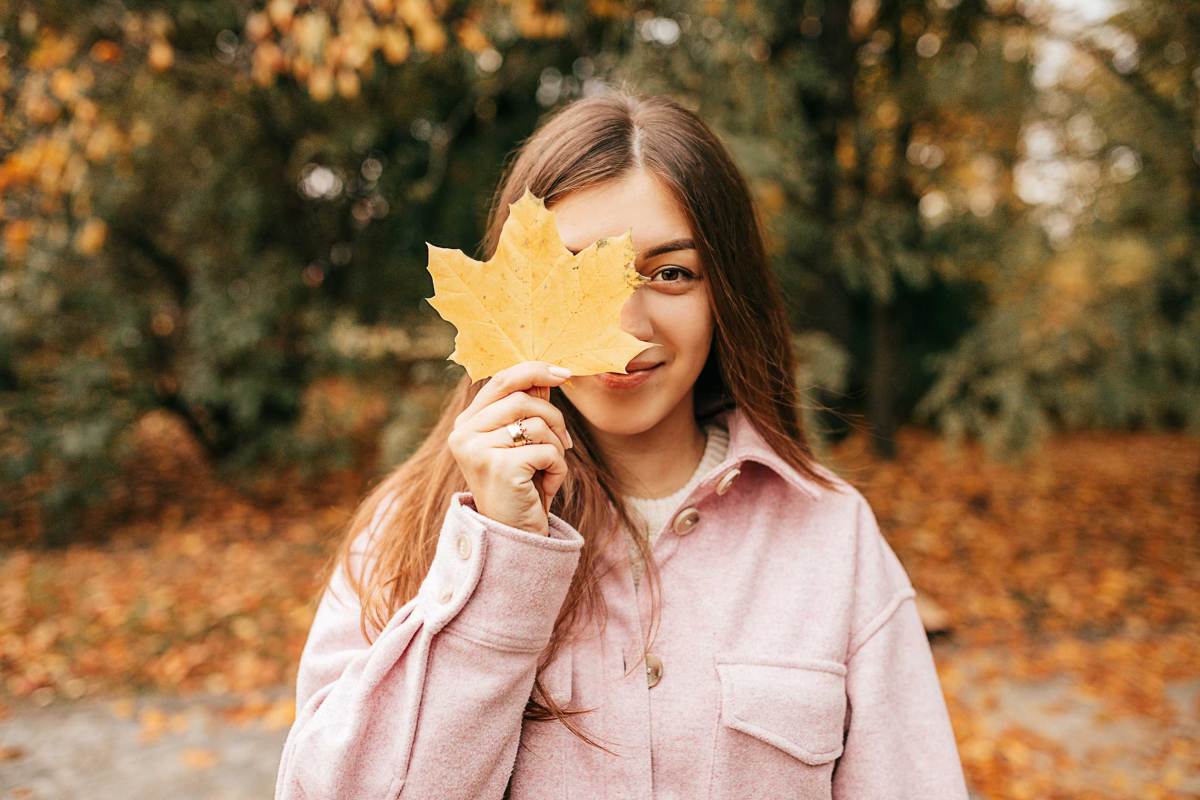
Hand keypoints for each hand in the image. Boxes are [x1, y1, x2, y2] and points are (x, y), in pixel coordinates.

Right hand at [448, 361, 573, 535]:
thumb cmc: (521, 486)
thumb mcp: (521, 442)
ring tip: (550, 469)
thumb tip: (546, 373)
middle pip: (523, 399)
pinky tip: (545, 487)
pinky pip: (546, 450)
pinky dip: (557, 468)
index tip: (565, 373)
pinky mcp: (499, 467)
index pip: (501, 380)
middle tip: (565, 443)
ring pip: (537, 423)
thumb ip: (528, 408)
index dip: (535, 371)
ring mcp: (477, 450)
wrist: (513, 536)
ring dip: (557, 446)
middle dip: (555, 418)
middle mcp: (463, 434)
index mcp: (466, 423)